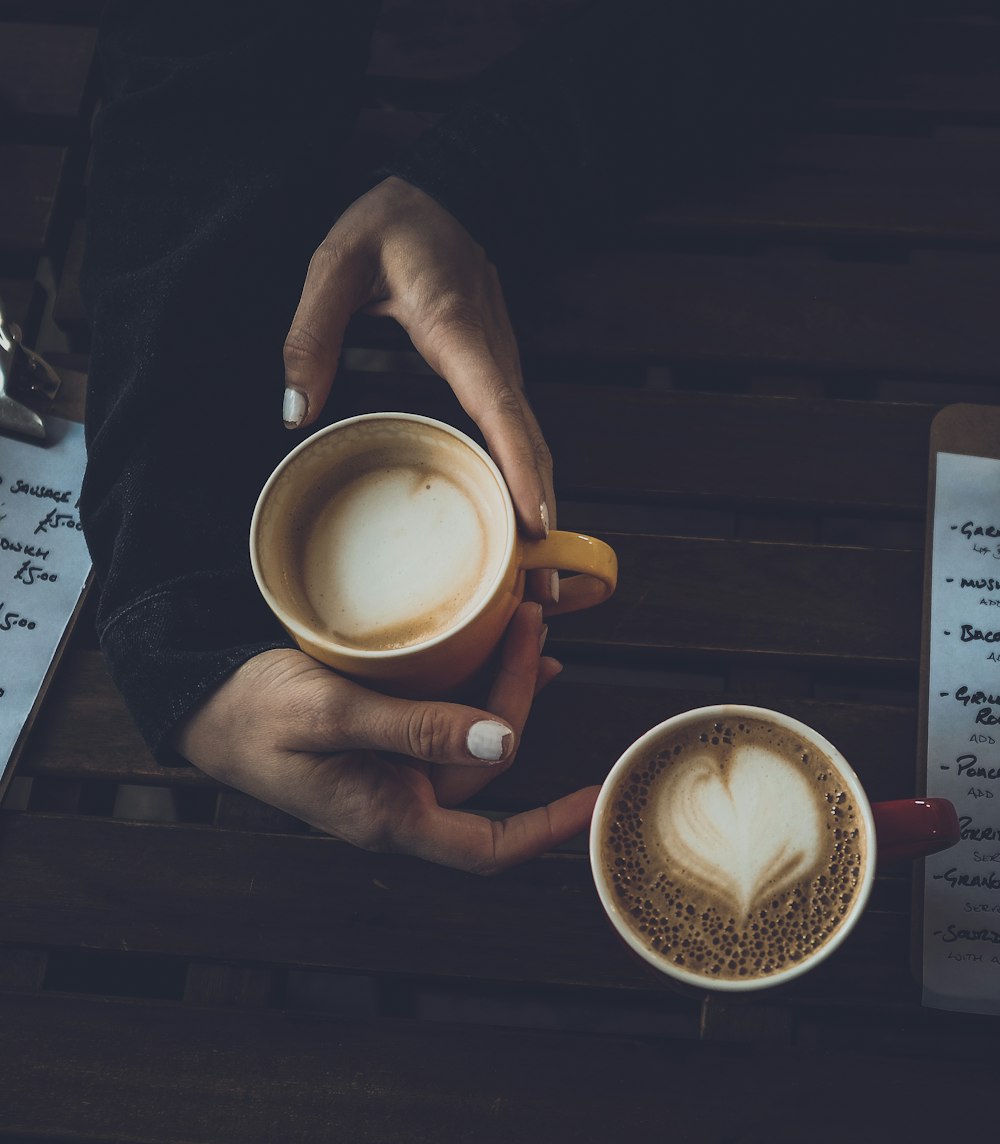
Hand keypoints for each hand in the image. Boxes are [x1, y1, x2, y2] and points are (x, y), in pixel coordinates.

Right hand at [173, 604, 597, 872]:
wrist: (200, 701)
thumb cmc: (253, 713)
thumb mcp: (331, 715)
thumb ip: (415, 730)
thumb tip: (503, 748)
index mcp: (390, 814)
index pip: (490, 847)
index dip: (550, 827)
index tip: (596, 797)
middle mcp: (399, 799)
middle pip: (488, 765)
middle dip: (520, 700)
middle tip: (531, 627)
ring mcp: (391, 769)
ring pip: (471, 738)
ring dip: (504, 690)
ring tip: (528, 631)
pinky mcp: (382, 738)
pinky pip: (445, 718)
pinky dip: (474, 685)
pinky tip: (494, 650)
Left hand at [282, 175, 558, 602]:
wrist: (448, 192)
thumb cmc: (393, 223)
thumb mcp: (335, 264)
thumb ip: (310, 333)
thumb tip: (294, 413)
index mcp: (456, 331)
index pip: (499, 408)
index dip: (521, 468)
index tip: (536, 525)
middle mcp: (492, 357)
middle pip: (528, 443)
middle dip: (539, 512)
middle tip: (540, 588)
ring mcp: (500, 367)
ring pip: (528, 444)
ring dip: (535, 505)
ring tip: (534, 575)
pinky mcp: (494, 376)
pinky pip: (513, 435)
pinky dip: (521, 480)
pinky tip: (512, 522)